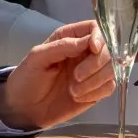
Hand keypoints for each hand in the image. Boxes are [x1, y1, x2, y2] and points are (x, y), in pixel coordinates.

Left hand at [0, 21, 116, 130]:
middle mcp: (85, 52)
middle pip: (110, 49)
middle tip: (76, 77)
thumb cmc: (27, 79)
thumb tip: (89, 41)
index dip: (99, 37)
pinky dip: (96, 92)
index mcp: (71, 38)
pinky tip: (79, 97)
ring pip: (113, 68)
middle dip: (96, 63)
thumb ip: (62, 46)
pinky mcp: (96, 90)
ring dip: (96, 80)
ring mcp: (93, 72)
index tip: (93, 49)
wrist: (24, 109)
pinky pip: (109, 87)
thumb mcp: (37, 58)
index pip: (95, 28)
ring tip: (74, 90)